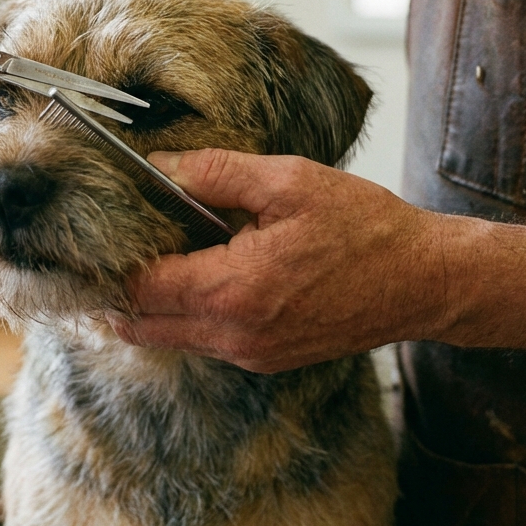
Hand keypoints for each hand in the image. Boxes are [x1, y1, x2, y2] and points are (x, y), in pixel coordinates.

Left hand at [115, 149, 442, 371]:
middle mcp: (236, 334)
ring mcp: (252, 355)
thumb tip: (161, 166)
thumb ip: (216, 173)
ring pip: (172, 338)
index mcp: (235, 290)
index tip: (102, 237)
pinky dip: (185, 317)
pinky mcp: (267, 360)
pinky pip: (205, 342)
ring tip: (150, 260)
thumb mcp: (289, 181)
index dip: (114, 264)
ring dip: (152, 307)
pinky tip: (195, 278)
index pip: (143, 289)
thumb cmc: (364, 227)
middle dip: (120, 294)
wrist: (424, 282)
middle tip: (109, 255)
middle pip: (144, 326)